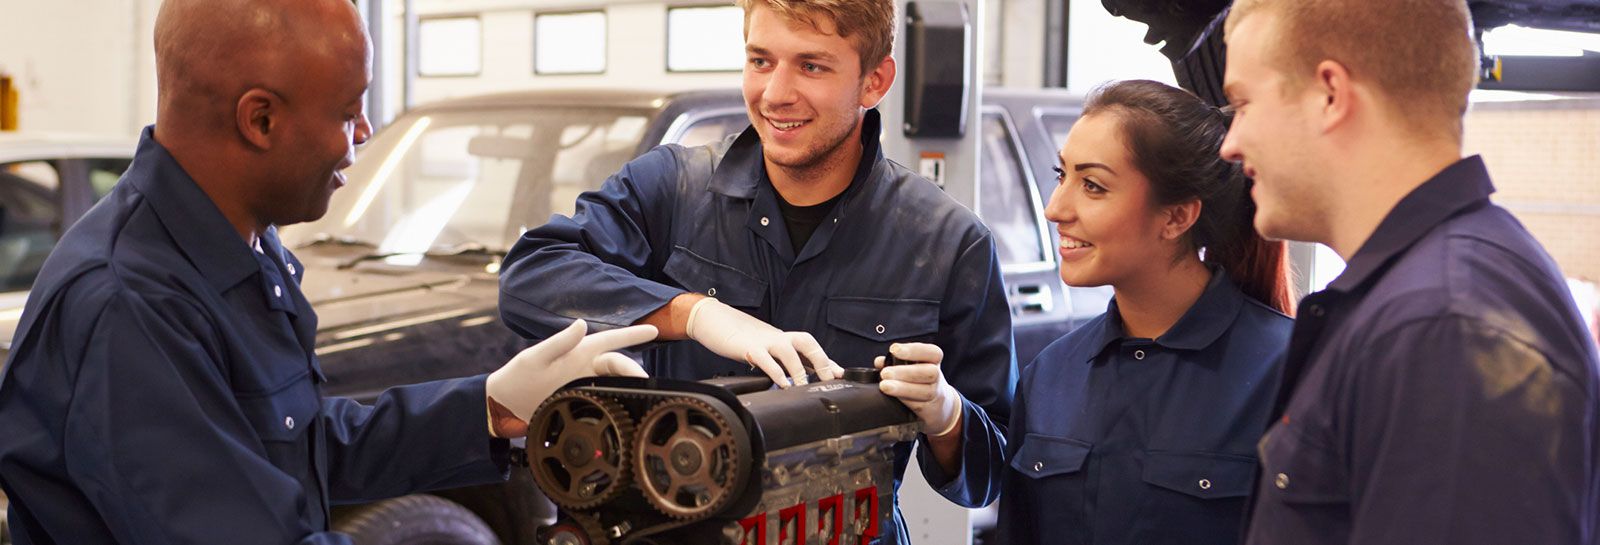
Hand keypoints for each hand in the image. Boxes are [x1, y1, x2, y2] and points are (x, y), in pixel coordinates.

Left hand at [486, 320, 656, 437]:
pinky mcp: (583, 403)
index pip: (611, 340)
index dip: (633, 334)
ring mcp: (587, 386)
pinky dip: (618, 404)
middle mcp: (587, 368)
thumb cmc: (517, 375)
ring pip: (617, 384)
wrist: (504, 404)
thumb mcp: (535, 357)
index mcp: (579, 351)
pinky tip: (627, 412)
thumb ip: (558, 342)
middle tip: (644, 383)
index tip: (655, 330)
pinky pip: (607, 402)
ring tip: (643, 397)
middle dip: (635, 371)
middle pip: (619, 366)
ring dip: (630, 388)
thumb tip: (582, 323)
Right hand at [685, 298, 843, 386]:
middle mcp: (779, 338)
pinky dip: (775, 372)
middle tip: (830, 380)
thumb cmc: (742, 338)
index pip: (812, 350)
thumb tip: (801, 379)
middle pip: (807, 343)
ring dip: (799, 370)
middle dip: (821, 360)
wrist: (714, 321)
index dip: (829, 362)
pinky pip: (765, 359)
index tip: (842, 376)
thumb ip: (783, 362)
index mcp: (785, 340)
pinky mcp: (749, 347)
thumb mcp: (766, 349)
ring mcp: (765, 341)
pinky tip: (781, 384)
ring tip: (804, 387)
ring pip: (789, 351)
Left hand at [876, 343, 961, 437]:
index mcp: (933, 361)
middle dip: (906, 372)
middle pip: (930, 373)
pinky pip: (919, 406)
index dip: (914, 350)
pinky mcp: (930, 410)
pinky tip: (892, 399)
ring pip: (924, 391)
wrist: (939, 406)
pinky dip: (904, 401)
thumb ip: (895, 362)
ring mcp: (935, 394)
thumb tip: (879, 362)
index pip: (931, 352)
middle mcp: (937, 377)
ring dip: (903, 388)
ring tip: (884, 386)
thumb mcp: (912, 367)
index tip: (894, 349)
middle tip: (885, 373)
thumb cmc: (920, 380)